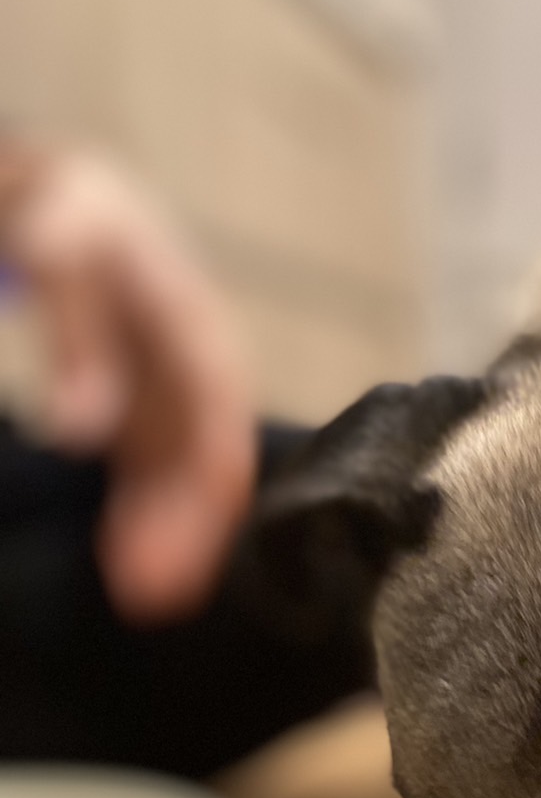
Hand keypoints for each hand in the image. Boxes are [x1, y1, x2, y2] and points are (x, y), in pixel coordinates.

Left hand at [0, 144, 255, 618]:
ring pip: (187, 476)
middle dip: (188, 531)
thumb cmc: (76, 214)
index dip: (199, 486)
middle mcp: (201, 369)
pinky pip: (159, 473)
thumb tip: (83, 432)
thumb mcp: (68, 245)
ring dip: (172, 536)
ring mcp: (179, 394)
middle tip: (152, 598)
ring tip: (144, 598)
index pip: (214, 418)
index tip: (172, 541)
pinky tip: (128, 566)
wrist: (83, 199)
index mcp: (195, 326)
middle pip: (209, 460)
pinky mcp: (154, 412)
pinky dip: (147, 517)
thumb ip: (79, 338)